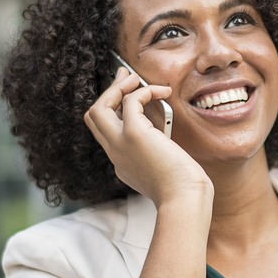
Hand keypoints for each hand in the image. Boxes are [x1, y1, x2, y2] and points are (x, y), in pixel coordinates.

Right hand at [84, 68, 211, 206]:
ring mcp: (120, 144)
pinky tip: (162, 91)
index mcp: (122, 163)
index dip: (116, 111)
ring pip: (98, 109)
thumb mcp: (165, 169)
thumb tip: (165, 134)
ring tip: (135, 78)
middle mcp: (116, 154)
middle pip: (93, 118)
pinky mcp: (134, 135)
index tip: (129, 97)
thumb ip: (158, 152)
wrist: (184, 200)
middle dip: (107, 93)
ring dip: (116, 88)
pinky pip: (130, 102)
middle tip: (124, 77)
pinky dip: (144, 91)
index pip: (107, 132)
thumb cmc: (184, 189)